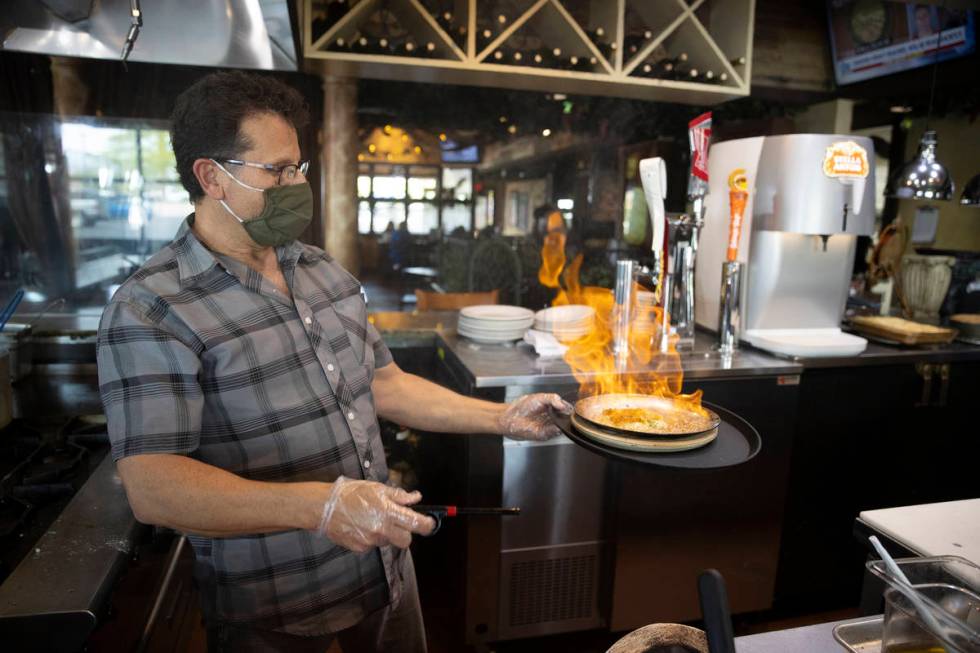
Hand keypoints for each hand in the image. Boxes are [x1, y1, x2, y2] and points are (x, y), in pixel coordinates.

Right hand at [317, 477, 434, 552]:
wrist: (324, 507)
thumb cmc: (351, 493)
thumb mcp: (378, 488)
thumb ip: (399, 496)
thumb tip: (415, 498)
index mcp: (388, 512)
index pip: (417, 524)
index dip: (427, 525)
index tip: (429, 523)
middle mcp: (381, 529)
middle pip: (406, 540)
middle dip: (406, 532)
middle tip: (399, 522)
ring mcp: (370, 541)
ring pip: (388, 542)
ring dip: (387, 533)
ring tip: (372, 519)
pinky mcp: (360, 548)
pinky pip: (373, 545)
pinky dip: (372, 537)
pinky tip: (362, 526)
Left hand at [498, 393, 572, 440]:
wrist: (510, 417)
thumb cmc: (522, 407)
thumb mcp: (540, 397)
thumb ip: (553, 398)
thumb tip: (564, 405)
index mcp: (552, 409)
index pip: (566, 409)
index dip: (569, 408)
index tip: (569, 407)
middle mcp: (552, 419)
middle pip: (566, 419)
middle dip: (568, 416)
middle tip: (566, 412)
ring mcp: (548, 427)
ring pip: (562, 427)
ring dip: (562, 423)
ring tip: (558, 416)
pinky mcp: (543, 435)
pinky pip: (553, 433)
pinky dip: (555, 429)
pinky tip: (554, 423)